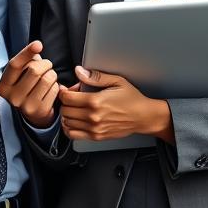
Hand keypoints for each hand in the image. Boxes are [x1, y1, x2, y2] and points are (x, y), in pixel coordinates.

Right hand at [0, 41, 60, 127]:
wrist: (34, 113)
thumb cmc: (27, 87)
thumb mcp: (21, 74)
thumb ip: (26, 60)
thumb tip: (36, 48)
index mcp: (4, 85)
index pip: (15, 65)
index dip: (26, 52)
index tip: (38, 44)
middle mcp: (13, 97)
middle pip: (34, 70)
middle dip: (45, 64)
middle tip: (46, 66)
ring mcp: (26, 106)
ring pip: (47, 79)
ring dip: (52, 74)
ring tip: (49, 77)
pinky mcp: (40, 111)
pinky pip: (55, 89)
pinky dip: (56, 86)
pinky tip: (50, 89)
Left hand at [59, 66, 173, 143]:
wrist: (142, 116)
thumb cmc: (131, 98)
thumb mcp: (116, 81)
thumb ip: (95, 76)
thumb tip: (79, 71)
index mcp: (96, 101)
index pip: (67, 98)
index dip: (64, 92)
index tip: (68, 89)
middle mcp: (93, 116)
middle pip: (65, 110)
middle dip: (65, 102)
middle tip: (73, 97)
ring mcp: (94, 128)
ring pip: (67, 122)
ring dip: (67, 115)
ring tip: (74, 108)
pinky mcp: (96, 137)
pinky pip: (73, 135)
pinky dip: (69, 128)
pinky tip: (74, 121)